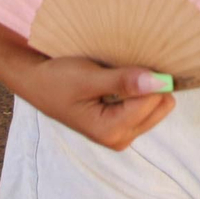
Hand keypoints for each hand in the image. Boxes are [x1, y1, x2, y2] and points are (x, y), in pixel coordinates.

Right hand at [13, 58, 174, 150]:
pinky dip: (141, 91)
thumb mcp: (88, 77)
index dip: (150, 77)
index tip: (135, 60)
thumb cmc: (59, 79)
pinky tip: (122, 81)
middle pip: (160, 106)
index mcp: (111, 130)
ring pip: (157, 105)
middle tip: (127, 67)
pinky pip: (147, 106)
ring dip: (146, 87)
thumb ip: (123, 82)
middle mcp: (120, 138)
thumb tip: (159, 82)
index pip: (153, 101)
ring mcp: (122, 133)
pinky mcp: (122, 126)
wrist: (39, 84)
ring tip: (120, 74)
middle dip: (151, 84)